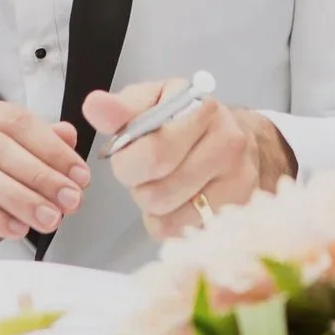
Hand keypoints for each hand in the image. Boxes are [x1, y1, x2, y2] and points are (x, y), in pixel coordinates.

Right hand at [0, 95, 90, 272]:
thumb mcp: (15, 172)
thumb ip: (39, 149)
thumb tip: (68, 133)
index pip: (15, 121)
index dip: (52, 148)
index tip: (80, 175)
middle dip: (39, 173)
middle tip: (70, 198)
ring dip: (19, 196)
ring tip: (49, 218)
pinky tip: (17, 229)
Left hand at [82, 78, 296, 240]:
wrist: (239, 139)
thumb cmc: (187, 121)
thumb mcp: (152, 103)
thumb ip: (121, 109)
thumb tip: (95, 106)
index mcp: (201, 109)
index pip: (153, 153)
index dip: (128, 163)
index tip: (129, 154)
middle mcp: (228, 142)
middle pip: (158, 192)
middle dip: (139, 186)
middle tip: (147, 172)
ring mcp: (239, 179)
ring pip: (168, 217)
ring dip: (154, 206)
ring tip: (166, 183)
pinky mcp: (239, 209)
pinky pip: (182, 231)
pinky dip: (170, 221)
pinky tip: (179, 201)